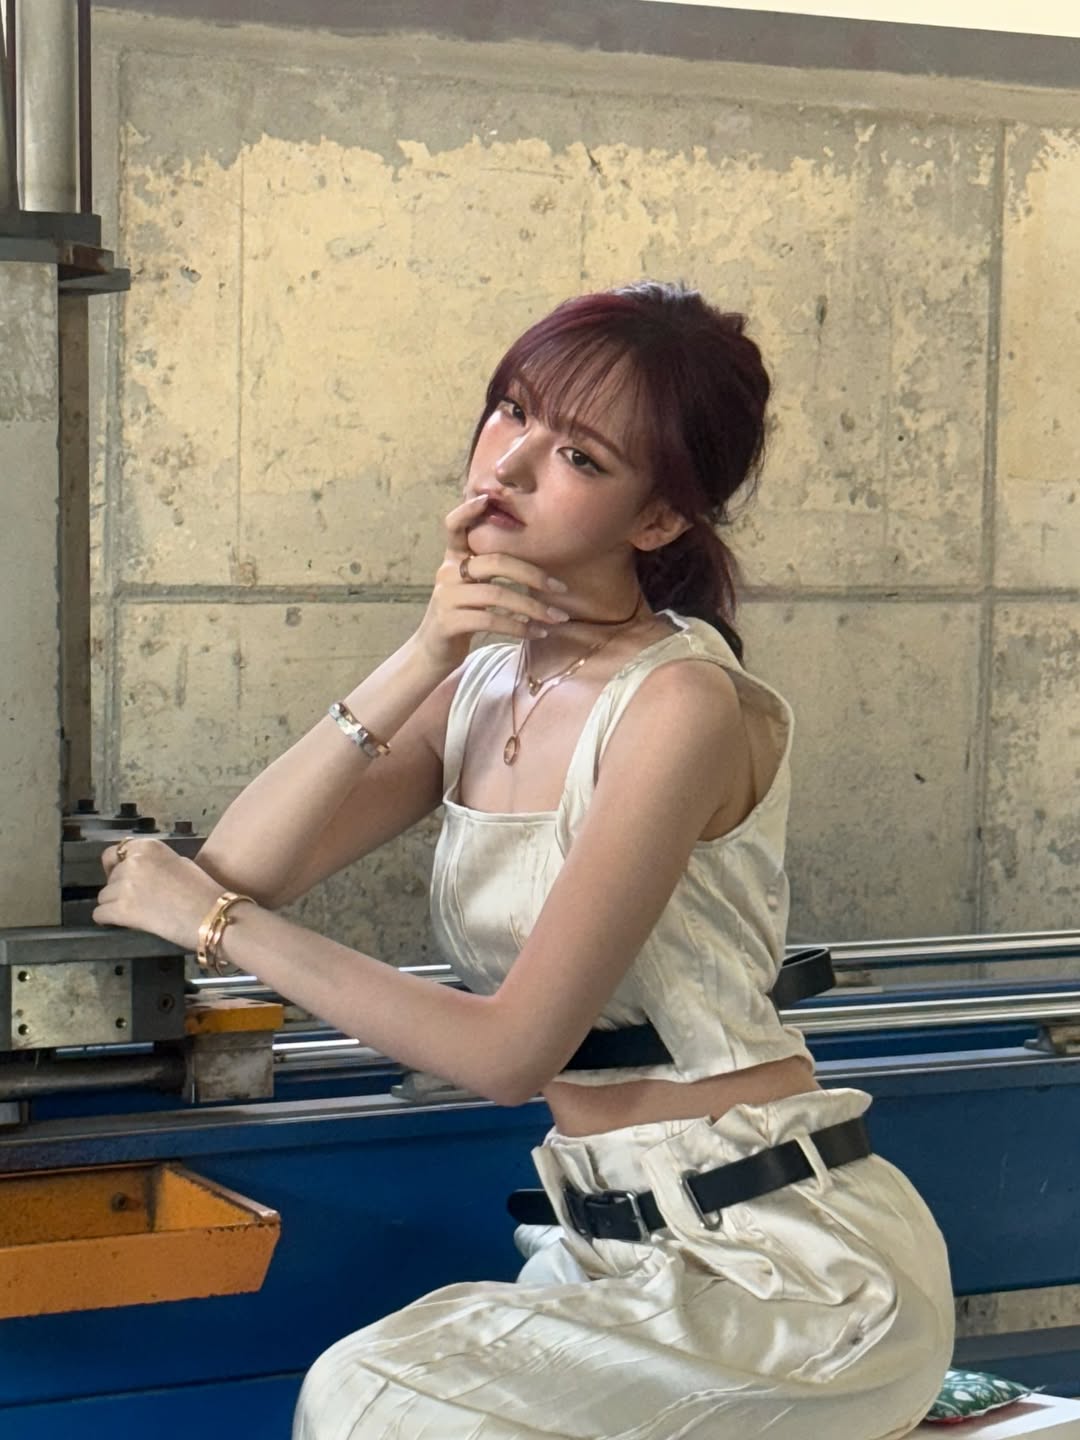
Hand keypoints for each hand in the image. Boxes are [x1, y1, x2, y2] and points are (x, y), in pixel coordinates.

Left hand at [94, 839, 224, 950]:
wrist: (212, 915)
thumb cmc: (203, 891)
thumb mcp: (179, 863)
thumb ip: (155, 864)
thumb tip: (141, 873)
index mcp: (147, 847)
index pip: (113, 854)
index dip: (115, 868)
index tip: (122, 880)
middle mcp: (132, 862)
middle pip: (110, 879)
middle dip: (120, 890)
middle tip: (140, 902)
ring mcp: (124, 885)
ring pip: (104, 898)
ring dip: (115, 906)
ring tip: (138, 915)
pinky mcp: (120, 909)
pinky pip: (100, 915)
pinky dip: (109, 921)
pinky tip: (126, 924)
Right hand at [413, 495, 570, 669]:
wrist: (433, 652)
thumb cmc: (463, 615)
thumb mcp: (471, 585)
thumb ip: (491, 567)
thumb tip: (534, 552)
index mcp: (453, 558)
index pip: (454, 526)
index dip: (467, 510)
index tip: (488, 498)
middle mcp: (446, 572)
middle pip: (495, 561)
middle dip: (533, 574)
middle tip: (561, 588)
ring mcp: (446, 597)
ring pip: (497, 594)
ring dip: (533, 608)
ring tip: (557, 618)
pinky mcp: (449, 621)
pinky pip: (491, 620)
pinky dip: (519, 627)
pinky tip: (538, 633)